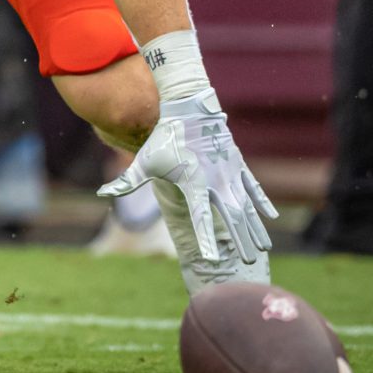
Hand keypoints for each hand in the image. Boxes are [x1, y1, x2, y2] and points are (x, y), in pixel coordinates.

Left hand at [100, 91, 276, 265]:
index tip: (213, 259)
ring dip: (255, 227)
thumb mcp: (144, 161)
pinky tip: (271, 218)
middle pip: (231, 217)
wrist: (189, 109)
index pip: (200, 217)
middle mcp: (215, 180)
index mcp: (193, 183)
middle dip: (240, 241)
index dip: (206, 239)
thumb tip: (100, 193)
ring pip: (247, 206)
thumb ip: (125, 181)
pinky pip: (254, 187)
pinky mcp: (238, 164)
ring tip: (264, 249)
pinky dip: (263, 202)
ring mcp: (229, 172)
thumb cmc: (164, 138)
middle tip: (246, 263)